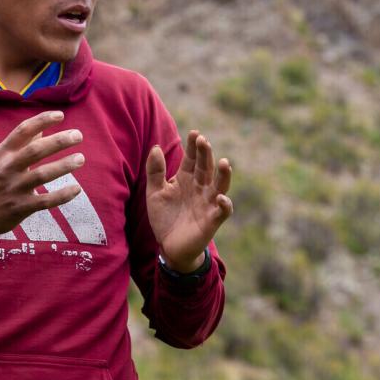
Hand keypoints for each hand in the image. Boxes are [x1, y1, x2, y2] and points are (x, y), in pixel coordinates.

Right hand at [0, 110, 82, 270]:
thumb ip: (19, 146)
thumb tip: (42, 130)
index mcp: (1, 154)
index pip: (23, 130)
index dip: (42, 120)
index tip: (60, 115)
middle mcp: (6, 169)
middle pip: (36, 150)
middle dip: (60, 141)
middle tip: (78, 135)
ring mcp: (13, 189)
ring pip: (43, 174)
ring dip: (65, 165)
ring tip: (80, 158)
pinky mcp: (19, 208)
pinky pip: (46, 201)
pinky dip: (63, 195)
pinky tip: (77, 189)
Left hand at [145, 130, 232, 272]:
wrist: (169, 247)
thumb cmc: (164, 218)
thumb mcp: (154, 193)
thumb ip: (155, 171)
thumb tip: (155, 147)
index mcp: (186, 179)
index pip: (192, 159)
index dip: (193, 146)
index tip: (194, 133)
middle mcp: (200, 188)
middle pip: (206, 167)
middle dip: (206, 154)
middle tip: (203, 141)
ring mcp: (208, 203)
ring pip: (220, 185)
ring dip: (224, 174)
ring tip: (224, 162)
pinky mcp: (212, 220)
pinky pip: (223, 211)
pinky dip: (225, 204)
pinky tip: (221, 197)